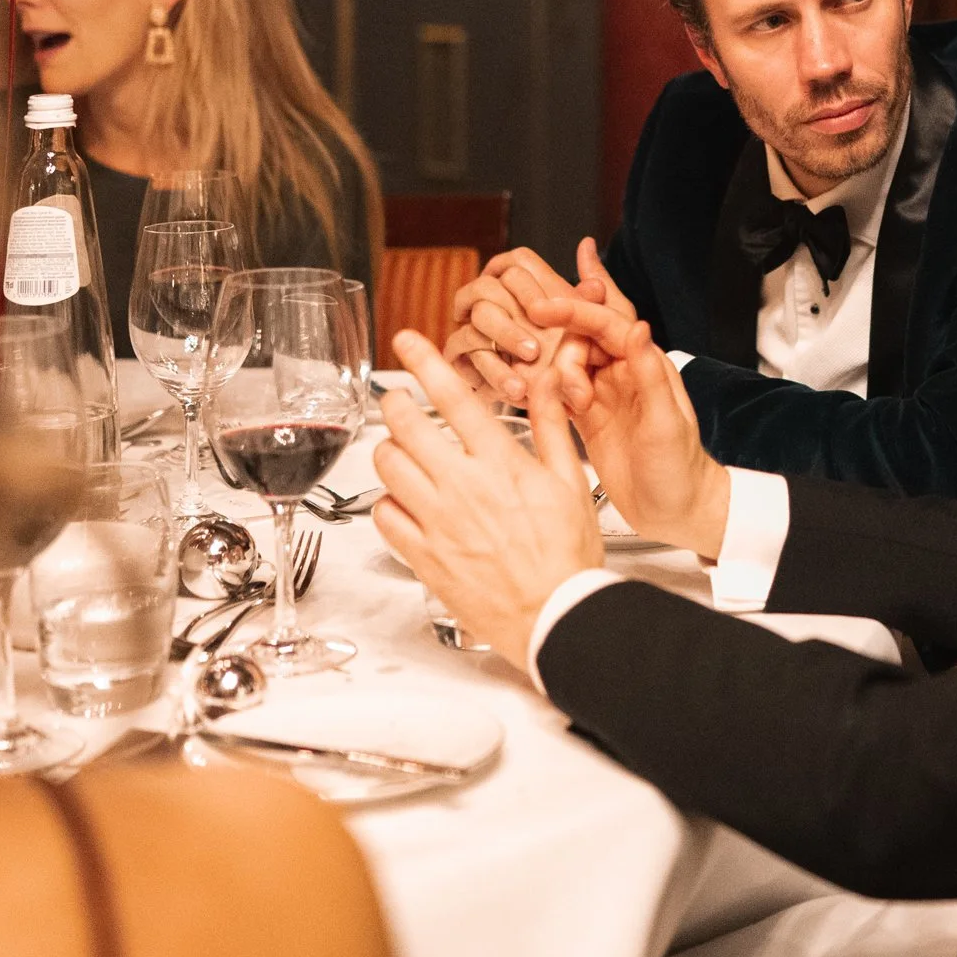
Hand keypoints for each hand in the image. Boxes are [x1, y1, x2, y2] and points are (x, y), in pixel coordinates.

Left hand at [372, 329, 603, 658]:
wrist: (555, 615)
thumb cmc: (567, 555)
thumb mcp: (572, 483)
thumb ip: (551, 427)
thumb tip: (549, 381)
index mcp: (500, 463)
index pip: (453, 396)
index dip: (424, 360)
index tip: (408, 341)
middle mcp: (462, 487)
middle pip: (404, 424)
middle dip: (396, 402)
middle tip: (400, 400)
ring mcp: (437, 522)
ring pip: (387, 465)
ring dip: (390, 449)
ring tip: (405, 451)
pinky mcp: (422, 556)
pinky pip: (384, 514)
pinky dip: (388, 500)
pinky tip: (405, 500)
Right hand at [441, 247, 605, 405]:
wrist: (565, 403)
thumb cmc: (583, 362)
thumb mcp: (597, 331)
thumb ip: (589, 296)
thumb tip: (588, 245)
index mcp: (529, 287)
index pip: (515, 263)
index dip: (525, 284)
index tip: (540, 311)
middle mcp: (497, 300)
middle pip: (487, 287)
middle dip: (511, 323)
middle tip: (535, 351)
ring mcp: (475, 325)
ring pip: (476, 319)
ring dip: (501, 347)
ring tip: (525, 381)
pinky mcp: (461, 354)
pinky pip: (461, 350)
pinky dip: (490, 372)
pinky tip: (513, 390)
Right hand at [537, 251, 729, 561]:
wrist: (674, 511)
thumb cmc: (680, 468)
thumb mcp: (666, 421)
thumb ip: (650, 374)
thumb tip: (638, 328)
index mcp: (646, 364)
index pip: (607, 324)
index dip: (575, 311)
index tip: (542, 307)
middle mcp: (623, 373)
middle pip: (581, 339)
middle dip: (566, 353)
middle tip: (574, 392)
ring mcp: (602, 394)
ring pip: (567, 364)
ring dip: (559, 378)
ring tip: (576, 408)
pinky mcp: (586, 418)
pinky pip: (558, 393)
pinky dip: (547, 393)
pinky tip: (542, 401)